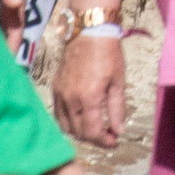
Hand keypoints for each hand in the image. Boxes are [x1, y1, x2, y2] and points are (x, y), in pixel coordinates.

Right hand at [51, 29, 127, 147]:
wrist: (89, 32)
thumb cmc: (109, 54)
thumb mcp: (118, 81)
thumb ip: (118, 109)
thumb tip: (119, 131)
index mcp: (88, 98)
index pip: (92, 132)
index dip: (103, 141)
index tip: (114, 141)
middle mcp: (70, 99)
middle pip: (78, 132)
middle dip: (94, 138)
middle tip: (107, 135)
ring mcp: (60, 94)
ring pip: (65, 126)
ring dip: (80, 132)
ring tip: (95, 128)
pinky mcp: (55, 88)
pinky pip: (58, 114)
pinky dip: (68, 122)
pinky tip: (80, 118)